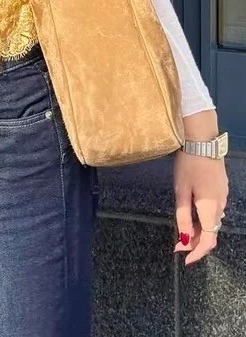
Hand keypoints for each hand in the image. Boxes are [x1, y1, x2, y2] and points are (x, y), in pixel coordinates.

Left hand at [173, 149, 228, 264]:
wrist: (203, 141)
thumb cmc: (188, 165)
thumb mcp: (181, 192)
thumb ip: (182, 217)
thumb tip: (183, 240)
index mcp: (210, 209)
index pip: (208, 241)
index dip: (197, 253)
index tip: (184, 259)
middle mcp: (221, 206)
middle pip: (211, 233)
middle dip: (195, 241)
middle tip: (177, 242)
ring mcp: (223, 196)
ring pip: (213, 221)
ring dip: (199, 229)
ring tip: (182, 227)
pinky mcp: (222, 188)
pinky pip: (215, 210)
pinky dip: (204, 217)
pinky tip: (192, 212)